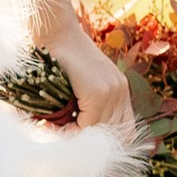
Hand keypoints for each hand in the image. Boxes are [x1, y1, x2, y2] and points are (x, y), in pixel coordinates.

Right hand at [39, 0, 133, 134]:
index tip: (81, 145)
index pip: (124, 130)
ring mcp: (112, 91)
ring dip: (77, 138)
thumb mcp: (81, 79)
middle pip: (116, 135)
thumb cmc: (60, 54)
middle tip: (66, 143)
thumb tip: (79, 130)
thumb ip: (87, 101)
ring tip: (55, 134)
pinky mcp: (98, 92)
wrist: (55, 31)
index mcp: (120, 89)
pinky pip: (87, 124)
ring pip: (99, 131)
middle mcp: (120, 90)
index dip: (105, 143)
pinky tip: (52, 126)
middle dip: (90, 144)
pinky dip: (70, 130)